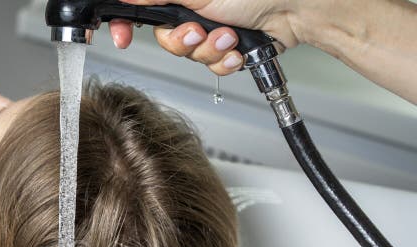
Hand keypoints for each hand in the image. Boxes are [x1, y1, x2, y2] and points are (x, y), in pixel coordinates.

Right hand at [109, 0, 302, 74]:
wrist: (296, 9)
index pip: (141, 10)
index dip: (126, 25)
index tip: (122, 37)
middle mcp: (193, 8)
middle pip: (164, 38)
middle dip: (183, 42)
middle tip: (199, 33)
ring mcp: (210, 28)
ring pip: (189, 55)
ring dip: (208, 51)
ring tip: (229, 38)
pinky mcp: (226, 47)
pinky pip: (211, 66)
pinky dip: (224, 61)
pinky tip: (237, 50)